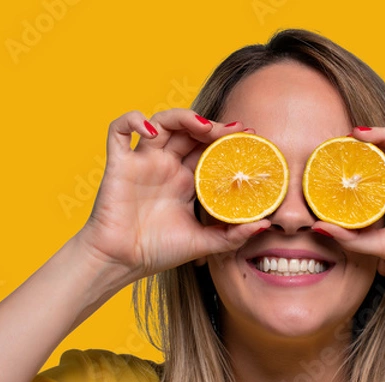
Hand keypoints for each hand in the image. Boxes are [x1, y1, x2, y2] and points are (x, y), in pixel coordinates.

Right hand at [76, 109, 267, 280]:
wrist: (123, 262)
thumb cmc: (159, 252)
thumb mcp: (204, 243)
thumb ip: (233, 235)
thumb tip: (265, 224)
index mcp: (186, 181)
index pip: (209, 150)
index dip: (228, 140)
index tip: (251, 136)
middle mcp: (166, 166)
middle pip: (190, 132)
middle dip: (213, 126)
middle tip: (234, 131)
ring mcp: (143, 162)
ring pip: (161, 122)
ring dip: (183, 117)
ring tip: (204, 127)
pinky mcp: (119, 164)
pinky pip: (119, 130)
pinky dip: (132, 120)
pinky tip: (150, 130)